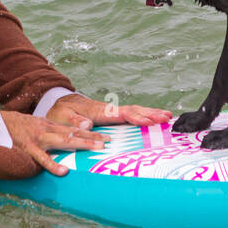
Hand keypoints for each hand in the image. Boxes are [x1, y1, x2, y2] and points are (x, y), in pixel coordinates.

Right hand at [0, 107, 111, 176]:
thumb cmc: (11, 126)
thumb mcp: (32, 125)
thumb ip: (46, 132)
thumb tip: (58, 140)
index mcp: (48, 124)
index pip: (73, 128)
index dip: (90, 132)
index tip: (106, 136)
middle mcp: (46, 129)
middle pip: (73, 133)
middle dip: (92, 138)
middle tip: (109, 142)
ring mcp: (38, 138)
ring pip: (64, 140)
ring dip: (82, 144)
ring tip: (97, 148)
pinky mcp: (28, 148)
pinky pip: (42, 159)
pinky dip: (53, 165)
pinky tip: (63, 172)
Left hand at [47, 93, 172, 129]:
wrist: (60, 103)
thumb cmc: (61, 112)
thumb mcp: (63, 116)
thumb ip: (75, 120)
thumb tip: (89, 124)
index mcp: (99, 111)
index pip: (121, 113)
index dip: (135, 117)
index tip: (149, 121)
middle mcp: (109, 109)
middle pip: (133, 110)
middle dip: (150, 113)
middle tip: (167, 117)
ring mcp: (112, 111)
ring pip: (134, 110)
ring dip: (151, 113)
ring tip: (167, 116)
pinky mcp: (112, 114)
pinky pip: (131, 114)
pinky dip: (144, 116)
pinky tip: (153, 119)